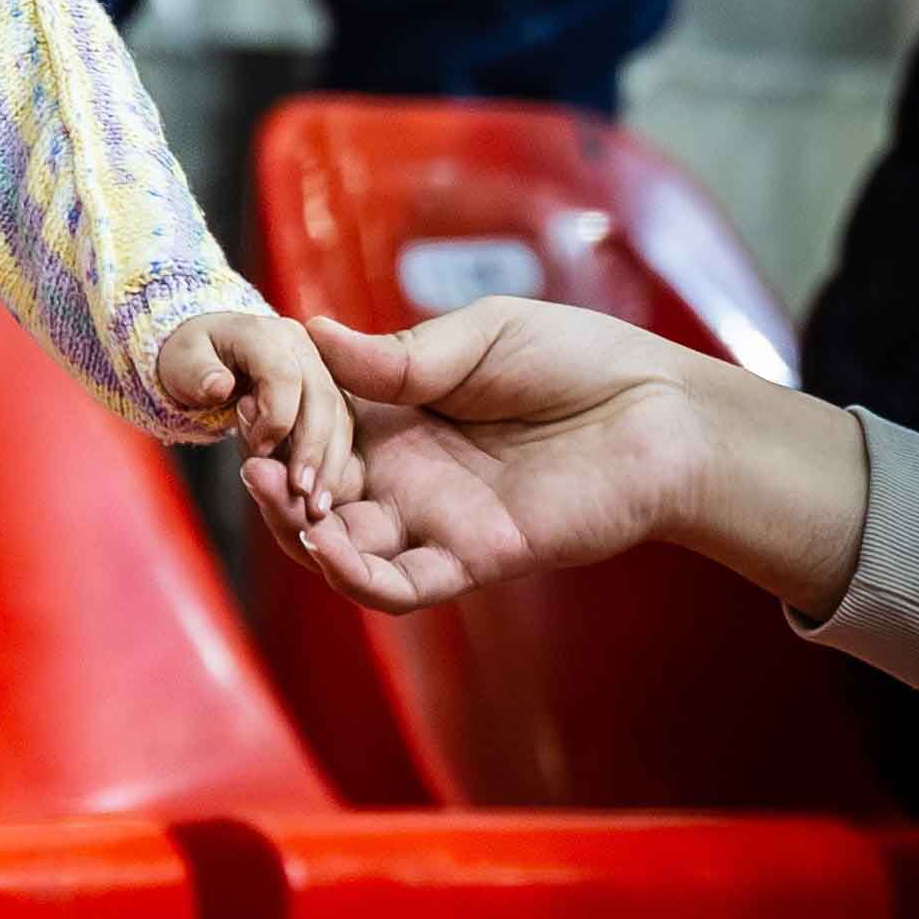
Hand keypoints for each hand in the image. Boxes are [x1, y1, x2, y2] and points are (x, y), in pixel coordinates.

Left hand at [156, 310, 363, 529]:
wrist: (209, 352)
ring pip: (338, 414)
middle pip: (321, 396)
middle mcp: (298, 345)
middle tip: (303, 494)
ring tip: (316, 506)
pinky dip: (332, 461)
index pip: (283, 375)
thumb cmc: (191, 359)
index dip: (276, 417)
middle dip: (313, 448)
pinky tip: (322, 494)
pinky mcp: (324, 391)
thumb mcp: (180, 363)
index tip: (258, 452)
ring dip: (330, 462)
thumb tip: (218, 386)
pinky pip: (339, 426)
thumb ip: (197, 374)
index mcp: (262, 333)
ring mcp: (316, 367)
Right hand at [261, 297, 868, 620]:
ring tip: (280, 493)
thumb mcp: (480, 336)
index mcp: (398, 417)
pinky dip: (354, 577)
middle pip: (313, 497)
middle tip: (258, 461)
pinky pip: (400, 585)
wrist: (664, 410)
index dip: (280, 424)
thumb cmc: (581, 359)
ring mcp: (435, 520)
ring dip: (299, 531)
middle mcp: (406, 476)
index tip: (254, 402)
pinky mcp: (473, 557)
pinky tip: (326, 546)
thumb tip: (310, 333)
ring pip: (341, 549)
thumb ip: (399, 354)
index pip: (314, 431)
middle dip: (276, 485)